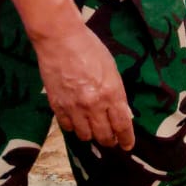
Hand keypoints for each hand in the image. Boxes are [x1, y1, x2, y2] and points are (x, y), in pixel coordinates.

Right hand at [32, 23, 135, 149]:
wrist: (60, 39)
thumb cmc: (90, 48)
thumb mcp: (111, 69)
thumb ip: (117, 94)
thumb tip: (123, 113)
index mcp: (111, 93)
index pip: (122, 126)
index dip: (126, 139)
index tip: (127, 146)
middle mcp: (94, 105)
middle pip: (104, 136)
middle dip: (110, 141)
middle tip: (111, 140)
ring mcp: (74, 107)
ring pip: (85, 136)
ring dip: (91, 135)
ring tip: (93, 129)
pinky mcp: (57, 106)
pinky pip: (67, 127)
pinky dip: (73, 128)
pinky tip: (76, 121)